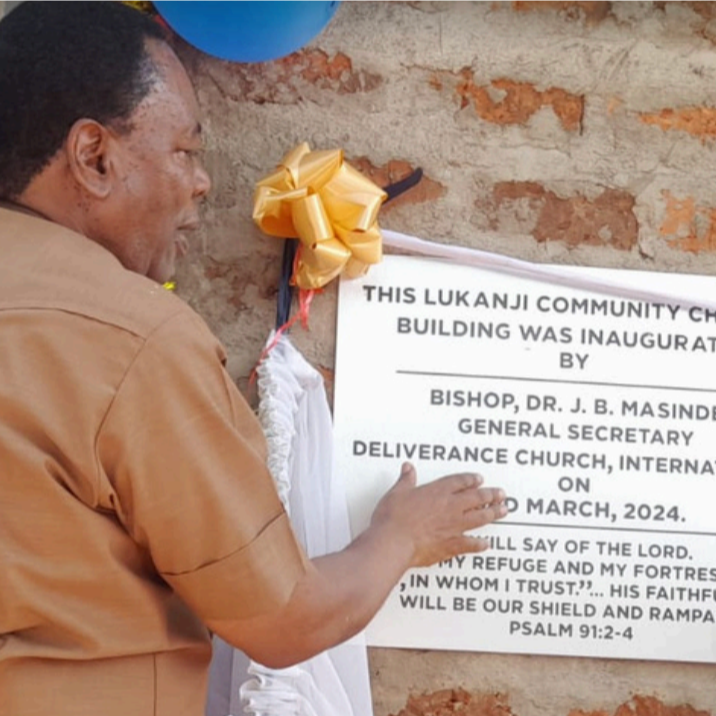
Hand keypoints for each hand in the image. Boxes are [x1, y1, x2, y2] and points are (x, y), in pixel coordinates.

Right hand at [370, 462, 506, 567]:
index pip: (459, 482)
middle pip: (476, 498)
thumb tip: (408, 469)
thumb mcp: (397, 493)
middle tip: (500, 494)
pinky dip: (479, 544)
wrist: (394, 542)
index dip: (471, 480)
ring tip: (503, 510)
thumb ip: (406, 480)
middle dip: (490, 495)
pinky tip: (486, 544)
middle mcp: (450, 507)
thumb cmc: (393, 519)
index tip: (479, 479)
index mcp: (437, 492)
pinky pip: (471, 544)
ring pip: (480, 517)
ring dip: (493, 513)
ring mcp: (454, 526)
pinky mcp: (451, 544)